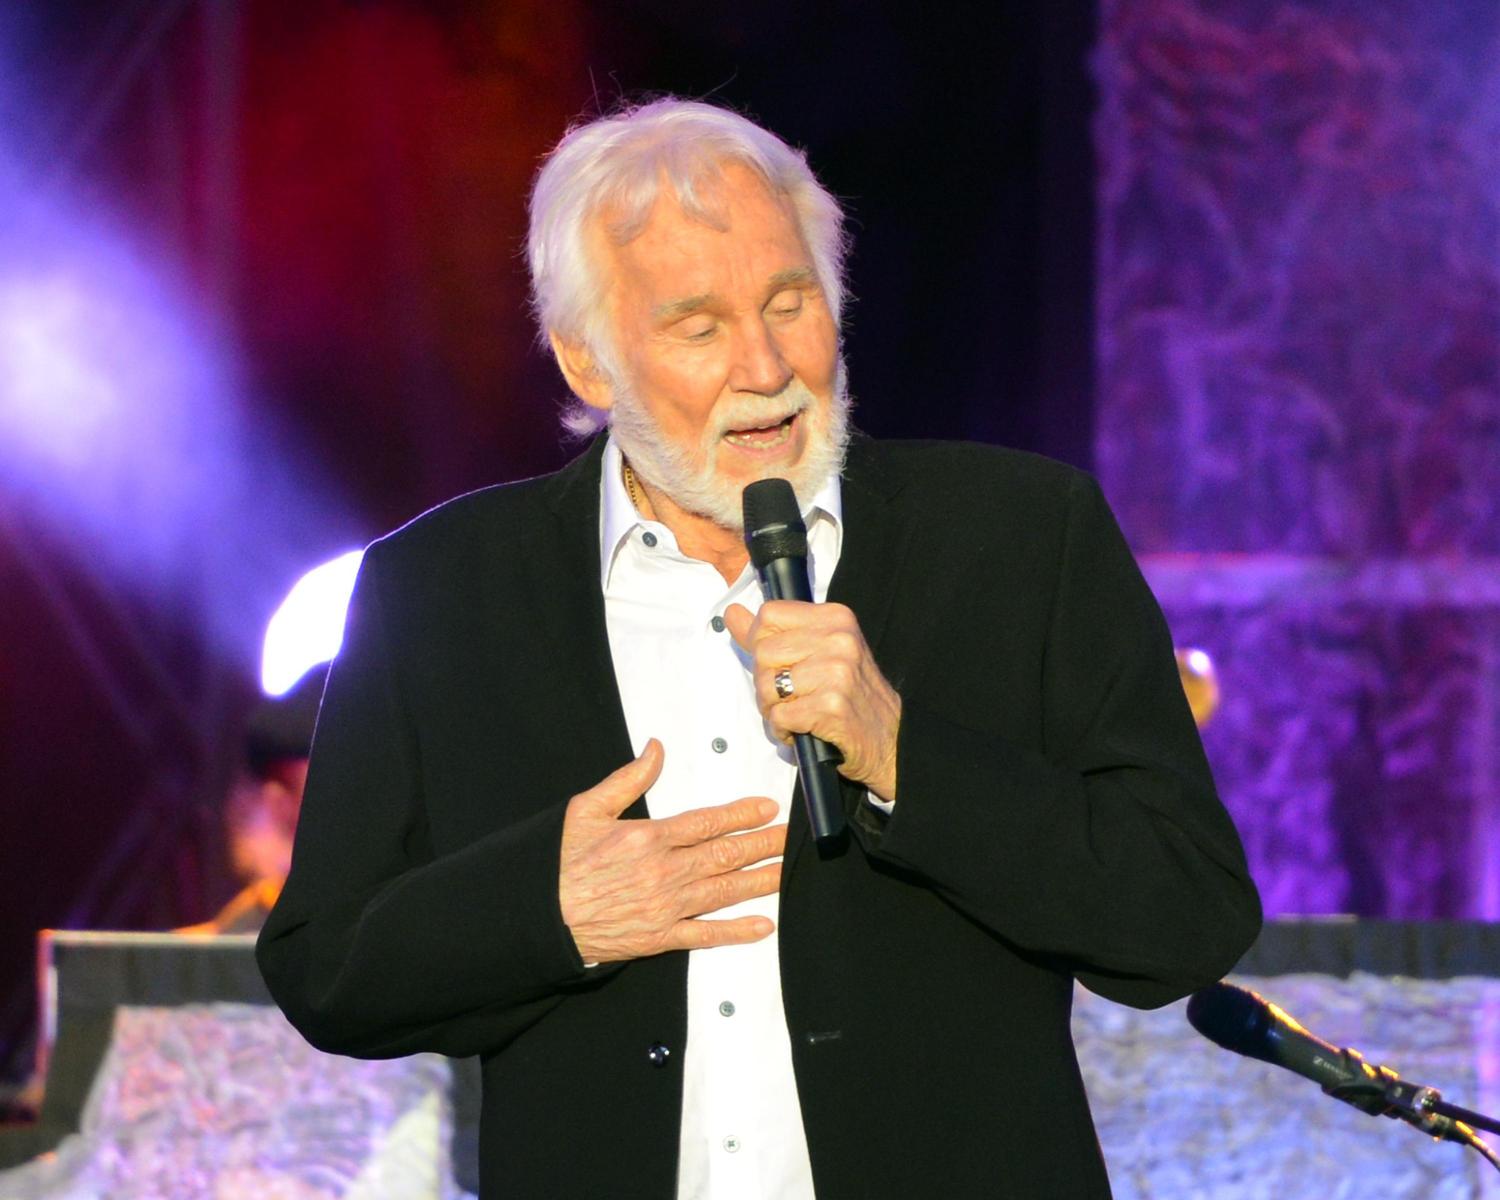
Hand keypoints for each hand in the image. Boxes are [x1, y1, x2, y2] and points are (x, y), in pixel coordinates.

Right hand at [558, 739, 786, 963]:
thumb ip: (628, 779)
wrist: (538, 915)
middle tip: (789, 837)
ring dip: (760, 881)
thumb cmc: (558, 863)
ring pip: (724, 891)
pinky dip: (736, 931)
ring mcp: (665, 908)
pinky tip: (761, 925)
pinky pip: (706, 934)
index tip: (766, 809)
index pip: (707, 823)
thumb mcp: (586, 809)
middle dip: (762, 844)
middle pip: (726, 855)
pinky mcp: (659, 938)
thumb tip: (655, 749)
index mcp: (648, 838)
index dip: (742, 815)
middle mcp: (664, 873)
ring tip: (786, 871)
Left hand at [723, 601, 901, 801]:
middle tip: (790, 696)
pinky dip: (784, 730)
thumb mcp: (818, 652)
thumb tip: (733, 613)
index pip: (770, 615)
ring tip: (798, 713)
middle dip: (766, 681)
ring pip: (767, 685)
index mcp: (836, 618)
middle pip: (763, 652)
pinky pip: (780, 716)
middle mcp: (840, 639)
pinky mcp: (832, 706)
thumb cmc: (851, 697)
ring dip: (774, 709)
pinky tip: (803, 730)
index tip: (778, 662)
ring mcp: (837, 672)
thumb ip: (772, 633)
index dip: (761, 642)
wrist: (890, 741)